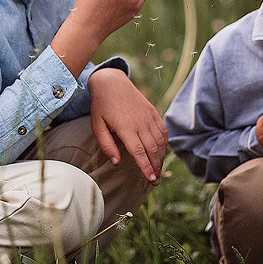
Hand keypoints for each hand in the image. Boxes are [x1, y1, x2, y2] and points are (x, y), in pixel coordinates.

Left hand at [88, 68, 167, 183]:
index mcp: (125, 127)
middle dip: (156, 167)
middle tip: (155, 181)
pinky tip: (162, 153)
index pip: (139, 152)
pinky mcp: (153, 112)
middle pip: (152, 149)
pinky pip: (163, 131)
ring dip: (161, 158)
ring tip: (158, 170)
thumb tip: (117, 162)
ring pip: (160, 142)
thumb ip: (106, 145)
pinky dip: (165, 144)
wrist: (111, 82)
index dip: (146, 167)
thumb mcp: (97, 126)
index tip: (151, 179)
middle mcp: (140, 122)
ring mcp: (149, 117)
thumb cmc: (102, 106)